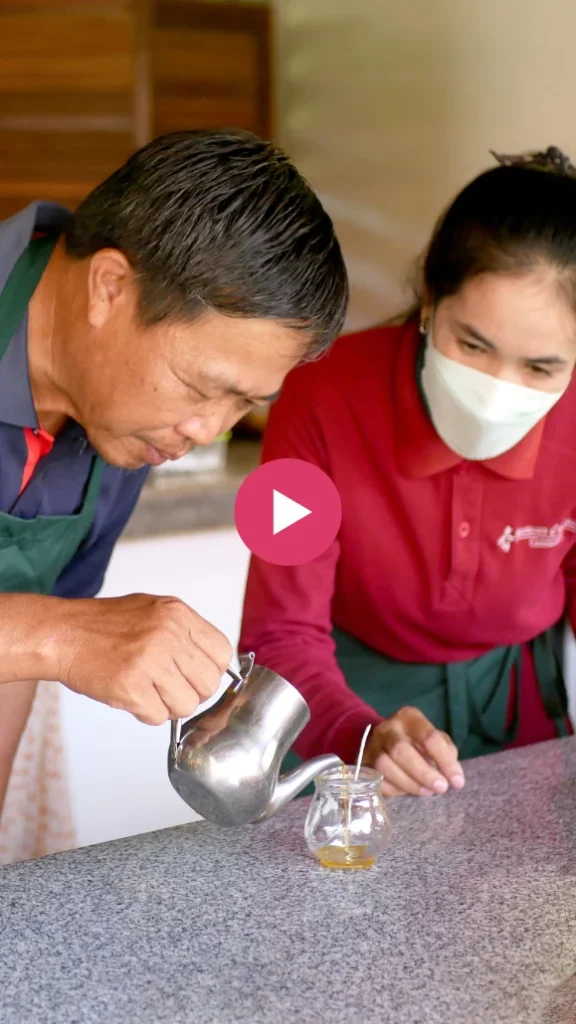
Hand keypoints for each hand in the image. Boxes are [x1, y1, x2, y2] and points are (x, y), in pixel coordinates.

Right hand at [54, 594, 232, 724]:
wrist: (62, 634)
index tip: (197, 675)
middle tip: (169, 687)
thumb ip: (186, 632)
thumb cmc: (104, 625)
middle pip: (208, 684)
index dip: (212, 670)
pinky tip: (133, 696)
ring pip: (187, 705)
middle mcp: (168, 635)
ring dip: (169, 706)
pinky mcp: (131, 687)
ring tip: (149, 691)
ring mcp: (150, 661)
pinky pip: (159, 717)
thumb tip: (214, 662)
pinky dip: (147, 714)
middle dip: (191, 692)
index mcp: (178, 614)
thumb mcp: (154, 610)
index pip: (222, 653)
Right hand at [363, 707, 464, 796]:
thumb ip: (446, 752)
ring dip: (409, 783)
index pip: (429, 737)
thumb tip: (453, 775)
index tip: (457, 781)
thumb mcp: (435, 738)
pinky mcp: (364, 763)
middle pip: (401, 750)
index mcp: (409, 717)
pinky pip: (376, 780)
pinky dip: (394, 789)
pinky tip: (407, 791)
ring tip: (426, 792)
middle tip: (440, 788)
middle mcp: (388, 728)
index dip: (445, 761)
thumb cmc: (417, 741)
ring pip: (384, 766)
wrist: (385, 740)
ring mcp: (372, 746)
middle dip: (424, 773)